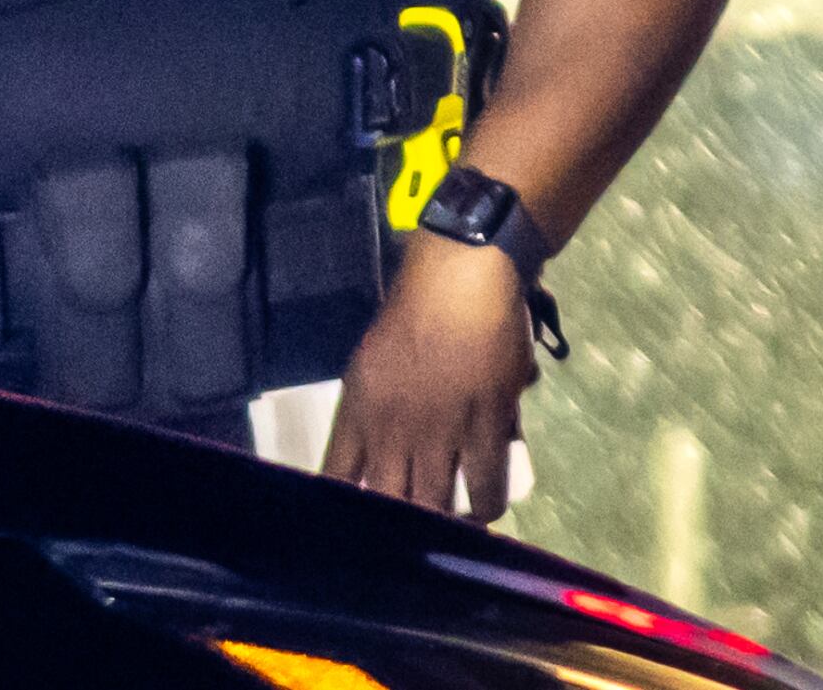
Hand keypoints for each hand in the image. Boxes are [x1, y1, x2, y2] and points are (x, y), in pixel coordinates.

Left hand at [324, 236, 538, 520]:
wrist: (459, 280)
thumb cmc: (414, 313)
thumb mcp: (370, 364)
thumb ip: (374, 414)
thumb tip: (376, 456)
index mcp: (356, 410)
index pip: (336, 479)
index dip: (343, 514)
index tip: (354, 532)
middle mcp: (390, 429)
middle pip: (387, 505)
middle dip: (398, 532)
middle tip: (411, 542)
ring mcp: (438, 431)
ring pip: (436, 507)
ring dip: (445, 524)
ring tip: (453, 528)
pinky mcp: (484, 427)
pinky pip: (484, 487)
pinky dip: (486, 505)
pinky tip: (485, 505)